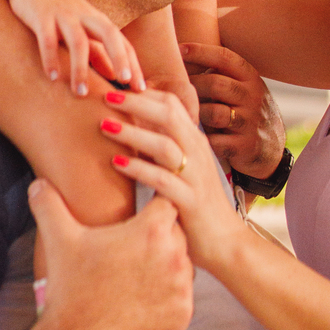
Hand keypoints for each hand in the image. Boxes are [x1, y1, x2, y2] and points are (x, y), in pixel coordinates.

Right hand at [8, 0, 145, 94]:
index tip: (141, 89)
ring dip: (81, 68)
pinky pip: (48, 39)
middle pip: (109, 35)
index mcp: (97, 20)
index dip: (133, 64)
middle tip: (125, 83)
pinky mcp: (42, 16)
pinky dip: (51, 57)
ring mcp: (63, 15)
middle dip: (119, 57)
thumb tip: (114, 76)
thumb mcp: (82, 29)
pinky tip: (52, 77)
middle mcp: (85, 16)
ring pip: (78, 41)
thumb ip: (97, 52)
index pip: (122, 42)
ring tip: (81, 93)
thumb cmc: (59, 9)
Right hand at [28, 179, 193, 329]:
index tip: (141, 216)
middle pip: (177, 235)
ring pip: (183, 267)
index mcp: (151, 232)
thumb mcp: (58, 240)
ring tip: (138, 275)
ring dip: (168, 267)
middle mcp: (174, 258)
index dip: (153, 209)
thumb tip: (38, 183)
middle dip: (160, 238)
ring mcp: (181, 290)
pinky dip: (168, 297)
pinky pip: (182, 299)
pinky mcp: (182, 317)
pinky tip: (144, 299)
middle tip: (135, 249)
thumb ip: (49, 204)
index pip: (166, 205)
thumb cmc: (71, 289)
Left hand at [100, 89, 245, 275]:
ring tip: (104, 126)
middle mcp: (197, 153)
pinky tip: (117, 162)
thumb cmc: (195, 204)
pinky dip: (139, 169)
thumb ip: (163, 146)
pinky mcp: (190, 202)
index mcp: (195, 141)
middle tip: (105, 96)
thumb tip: (131, 125)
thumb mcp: (183, 168)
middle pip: (168, 115)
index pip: (172, 103)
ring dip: (133, 133)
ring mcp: (195, 176)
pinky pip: (163, 180)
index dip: (143, 92)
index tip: (115, 88)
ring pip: (165, 144)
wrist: (225, 242)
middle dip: (135, 103)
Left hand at [180, 42, 284, 181]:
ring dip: (195, 113)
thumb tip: (180, 52)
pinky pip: (216, 141)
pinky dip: (201, 138)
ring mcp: (250, 122)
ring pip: (214, 113)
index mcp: (250, 78)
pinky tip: (192, 136)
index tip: (179, 49)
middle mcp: (253, 97)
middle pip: (216, 84)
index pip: (225, 58)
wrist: (271, 147)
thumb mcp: (241, 87)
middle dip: (191, 85)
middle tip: (173, 88)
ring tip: (184, 113)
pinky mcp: (244, 146)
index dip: (200, 51)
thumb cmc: (244, 110)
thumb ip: (219, 73)